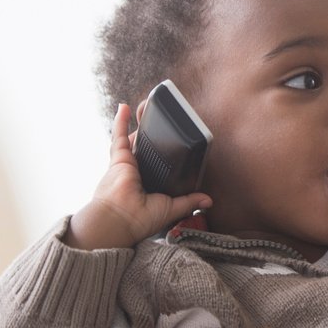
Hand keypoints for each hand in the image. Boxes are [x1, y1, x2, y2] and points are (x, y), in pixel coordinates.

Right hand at [64, 104, 212, 250]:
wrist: (120, 220)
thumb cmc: (140, 220)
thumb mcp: (171, 209)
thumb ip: (189, 202)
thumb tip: (209, 201)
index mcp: (149, 183)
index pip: (157, 163)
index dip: (164, 152)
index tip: (173, 142)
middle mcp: (137, 171)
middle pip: (146, 146)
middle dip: (152, 133)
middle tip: (161, 120)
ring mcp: (126, 163)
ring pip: (133, 138)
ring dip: (140, 123)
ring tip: (147, 107)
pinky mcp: (119, 157)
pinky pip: (118, 135)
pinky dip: (120, 120)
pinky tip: (124, 107)